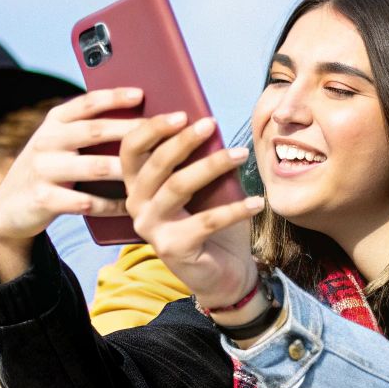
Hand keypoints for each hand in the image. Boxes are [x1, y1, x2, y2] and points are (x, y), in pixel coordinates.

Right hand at [0, 88, 140, 280]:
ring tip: (158, 170)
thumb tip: (143, 118)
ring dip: (129, 169)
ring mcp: (43, 170)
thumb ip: (89, 131)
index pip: (87, 103)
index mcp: (55, 121)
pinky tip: (133, 205)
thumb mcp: (61, 144)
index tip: (143, 94)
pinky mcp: (43, 199)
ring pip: (93, 167)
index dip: (114, 96)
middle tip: (171, 127)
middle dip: (135, 129)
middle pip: (96, 131)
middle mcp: (46, 140)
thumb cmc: (50, 169)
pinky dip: (112, 205)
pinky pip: (86, 202)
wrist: (9, 208)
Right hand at [118, 112, 260, 309]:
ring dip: (213, 165)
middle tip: (211, 123)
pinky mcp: (173, 248)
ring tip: (241, 153)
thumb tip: (208, 124)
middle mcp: (137, 206)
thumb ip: (195, 161)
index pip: (131, 150)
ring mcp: (152, 228)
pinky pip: (206, 221)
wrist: (225, 274)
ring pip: (179, 187)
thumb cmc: (212, 224)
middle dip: (184, 140)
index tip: (182, 112)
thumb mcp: (202, 187)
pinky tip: (257, 201)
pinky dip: (235, 209)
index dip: (152, 128)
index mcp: (138, 186)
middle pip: (155, 165)